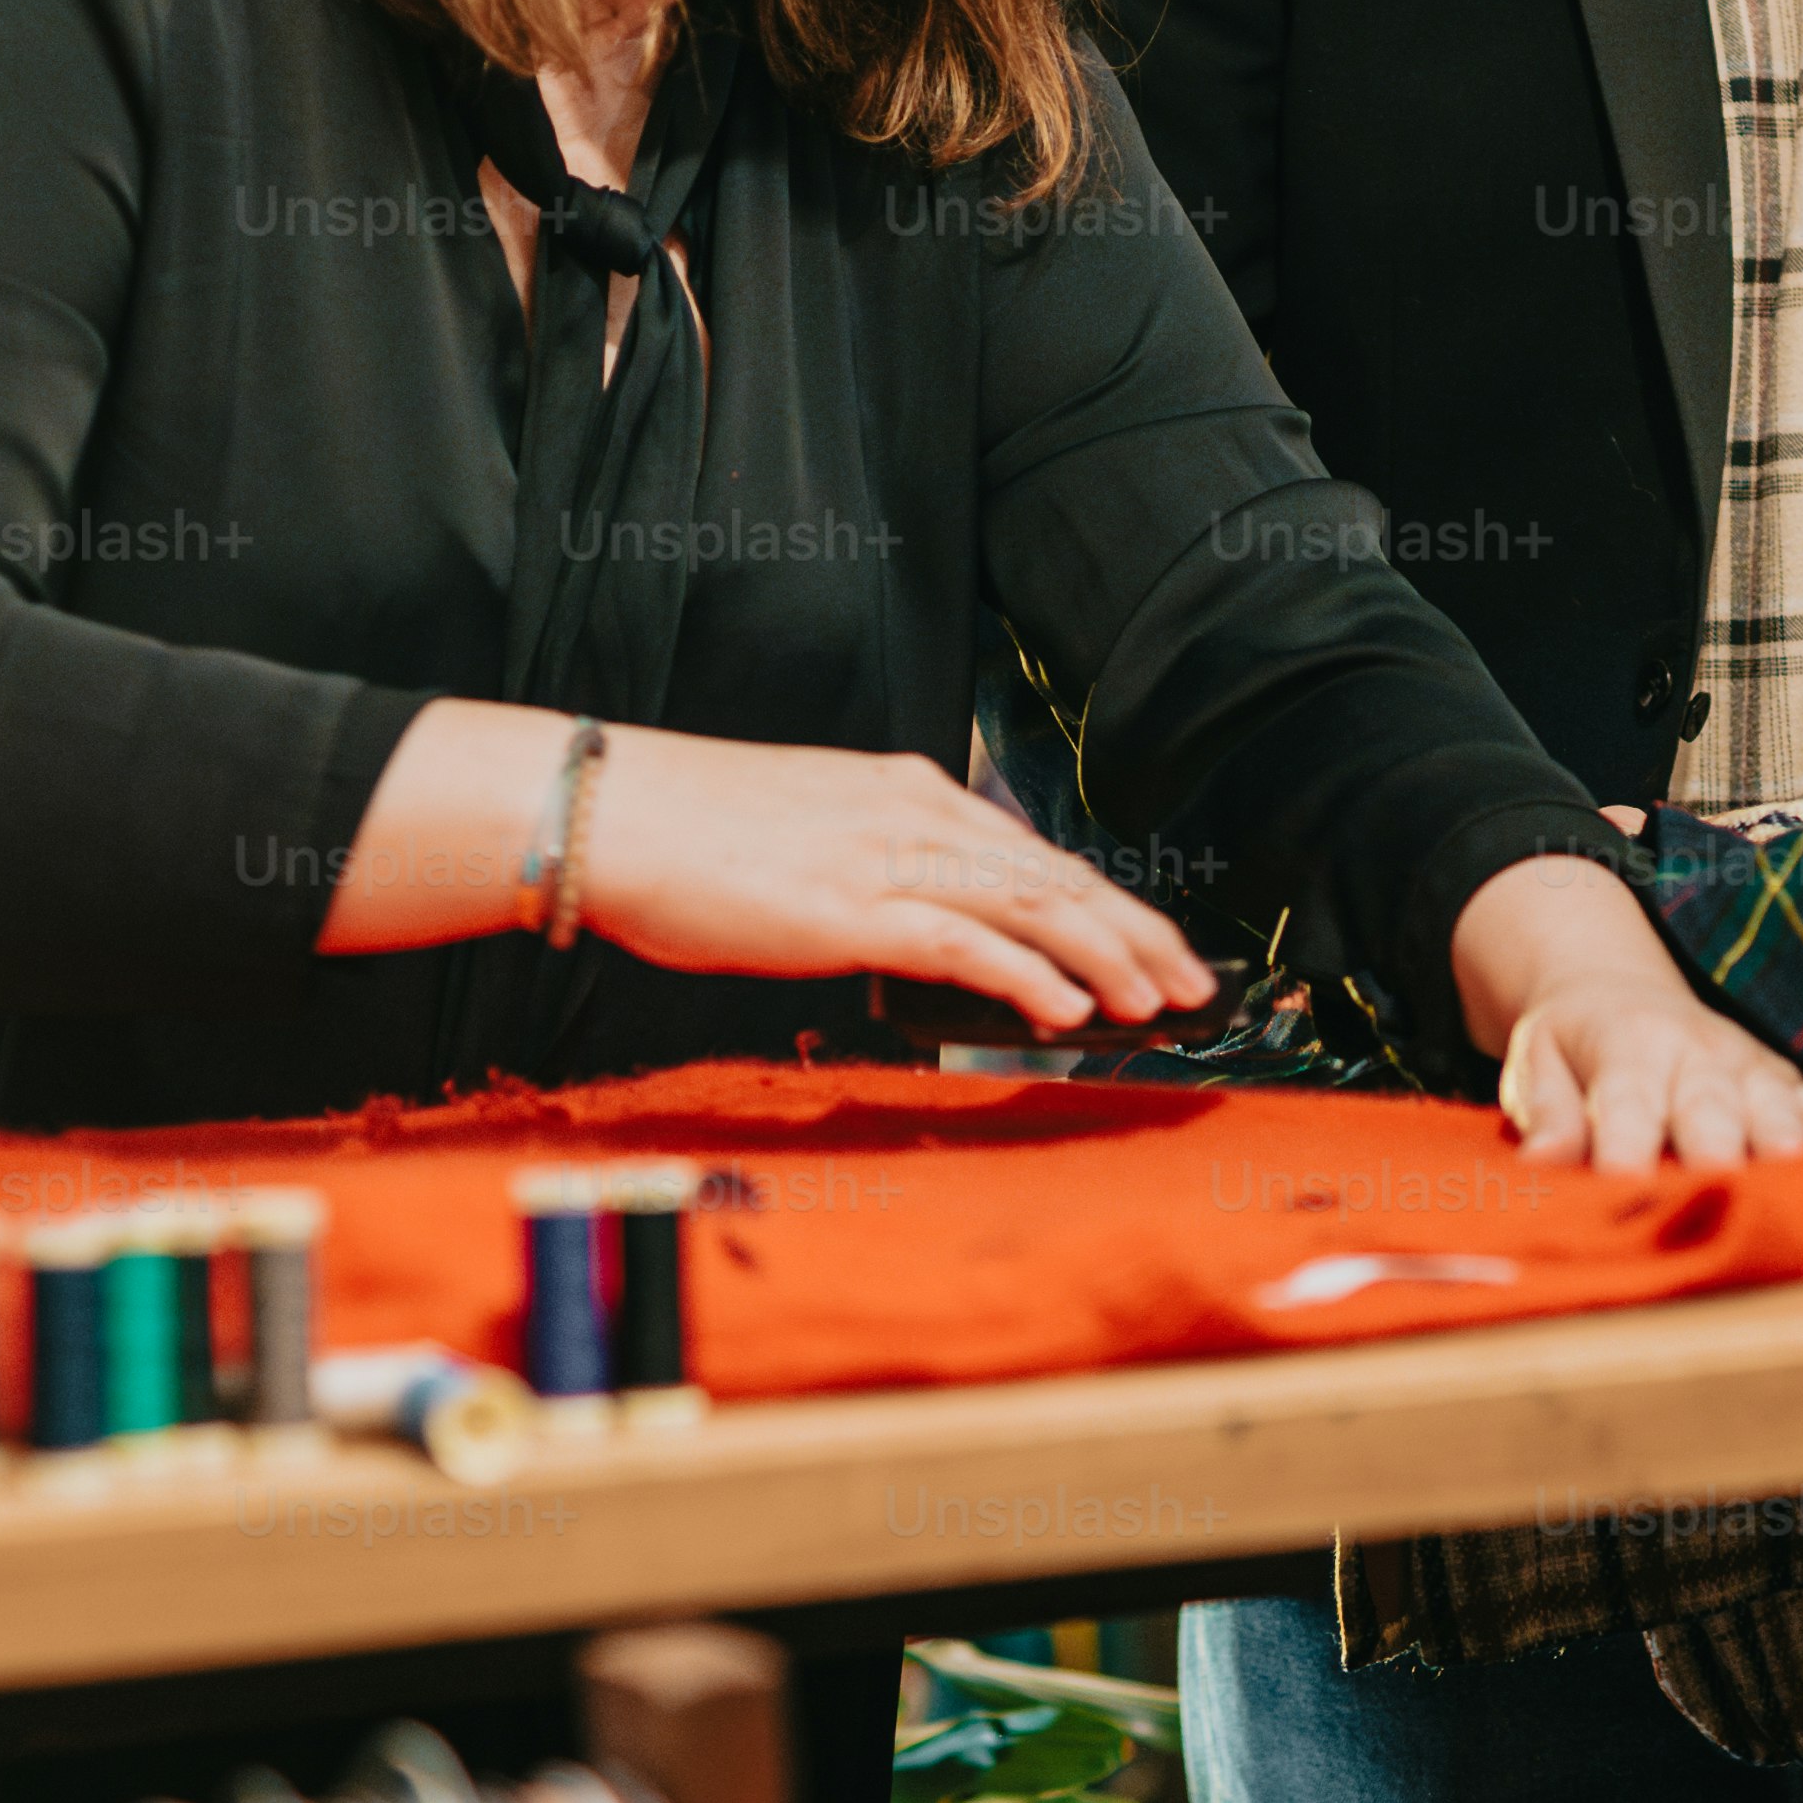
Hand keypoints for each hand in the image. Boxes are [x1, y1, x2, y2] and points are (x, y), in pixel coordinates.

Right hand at [336, 707, 1209, 1031]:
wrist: (608, 812)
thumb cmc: (687, 831)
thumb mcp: (805, 832)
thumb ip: (871, 867)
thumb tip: (913, 924)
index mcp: (906, 792)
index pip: (1033, 851)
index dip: (1106, 900)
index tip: (1153, 941)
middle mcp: (912, 814)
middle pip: (1054, 876)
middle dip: (1135, 931)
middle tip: (1194, 981)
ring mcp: (883, 858)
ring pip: (1029, 906)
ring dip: (1106, 957)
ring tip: (1158, 1002)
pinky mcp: (848, 906)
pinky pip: (962, 942)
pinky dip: (1027, 976)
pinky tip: (1069, 1010)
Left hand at [1449, 848, 1802, 1170]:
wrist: (1620, 988)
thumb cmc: (1573, 1045)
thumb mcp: (1537, 1061)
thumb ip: (1547, 1112)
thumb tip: (1544, 1162)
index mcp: (1628, 1046)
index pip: (1627, 1102)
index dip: (1627, 1149)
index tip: (1625, 1192)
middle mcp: (1700, 1054)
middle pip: (1713, 1110)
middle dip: (1720, 1156)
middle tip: (1727, 1200)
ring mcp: (1753, 1068)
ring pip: (1780, 1111)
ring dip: (1791, 1156)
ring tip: (1801, 1201)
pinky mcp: (1790, 1084)